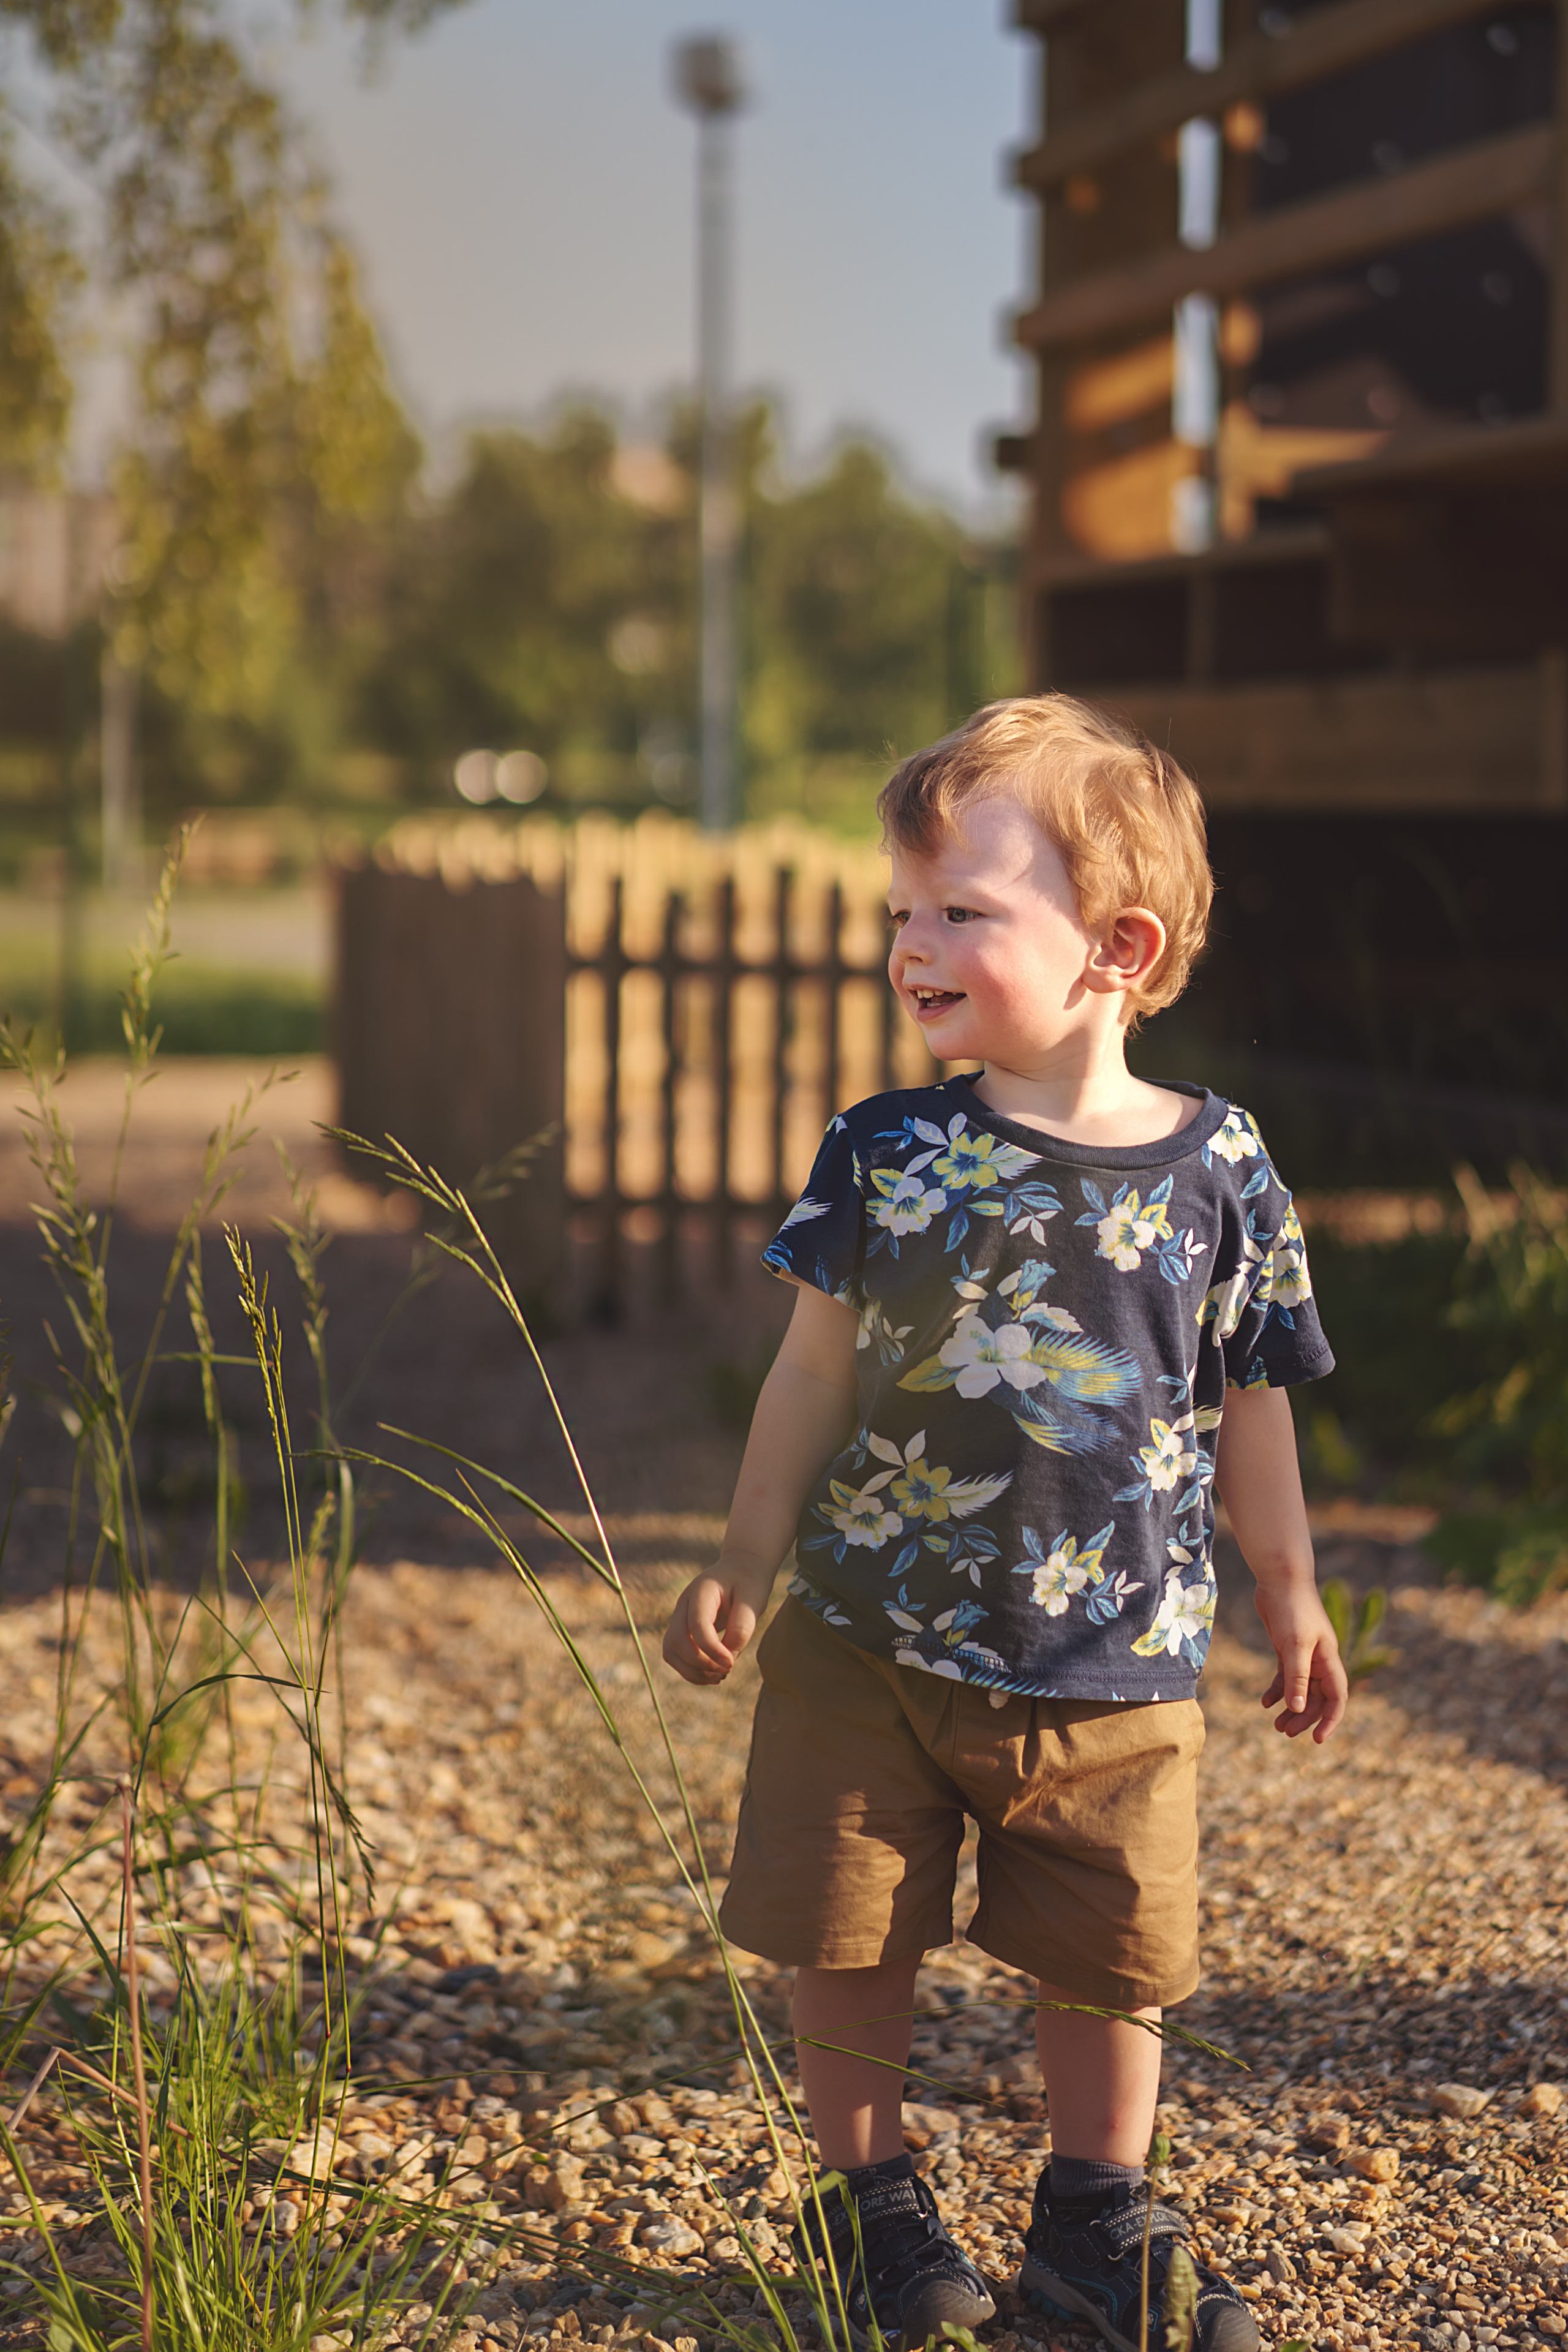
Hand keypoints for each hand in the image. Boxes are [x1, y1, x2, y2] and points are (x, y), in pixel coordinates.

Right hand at [662, 1568, 765, 1685]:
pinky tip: (713, 1674)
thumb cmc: (749, 1583)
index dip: (712, 1650)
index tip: (731, 1663)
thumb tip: (726, 1660)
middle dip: (699, 1663)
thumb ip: (741, 1630)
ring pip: (671, 1651)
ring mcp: (680, 1616)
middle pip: (676, 1641)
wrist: (741, 1569)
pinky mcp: (683, 1629)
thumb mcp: (753, 1601)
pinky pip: (676, 1655)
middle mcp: (684, 1603)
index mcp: (701, 1591)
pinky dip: (691, 1670)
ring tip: (719, 1676)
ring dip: (692, 1671)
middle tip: (726, 1671)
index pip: (697, 1626)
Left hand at [1253, 1577, 1348, 1742]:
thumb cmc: (1292, 1608)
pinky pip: (1285, 1676)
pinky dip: (1277, 1690)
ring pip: (1300, 1689)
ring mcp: (1303, 1653)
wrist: (1279, 1577)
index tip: (1318, 1739)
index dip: (1330, 1719)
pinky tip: (1264, 1702)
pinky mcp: (1286, 1647)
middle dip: (1303, 1717)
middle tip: (1284, 1732)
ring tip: (1276, 1725)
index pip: (1337, 1697)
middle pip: (1316, 1697)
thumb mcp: (1294, 1645)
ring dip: (1290, 1708)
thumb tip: (1297, 1709)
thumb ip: (1296, 1677)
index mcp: (1329, 1659)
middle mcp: (1319, 1659)